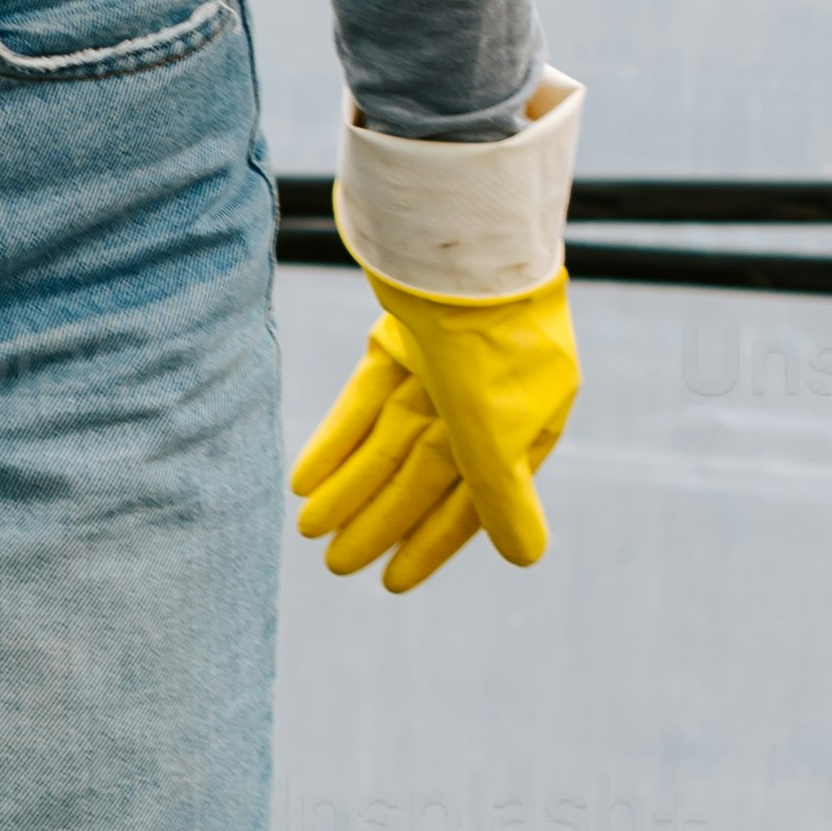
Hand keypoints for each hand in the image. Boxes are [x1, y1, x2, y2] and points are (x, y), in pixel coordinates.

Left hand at [289, 268, 579, 590]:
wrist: (463, 248)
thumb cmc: (492, 349)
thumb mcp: (496, 437)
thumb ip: (504, 498)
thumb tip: (525, 557)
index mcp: (525, 423)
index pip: (473, 498)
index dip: (430, 543)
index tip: (392, 582)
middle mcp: (487, 397)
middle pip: (423, 472)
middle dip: (379, 519)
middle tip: (336, 564)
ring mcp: (444, 365)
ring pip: (388, 440)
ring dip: (350, 485)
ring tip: (309, 528)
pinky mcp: (403, 336)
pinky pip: (365, 400)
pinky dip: (338, 439)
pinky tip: (306, 478)